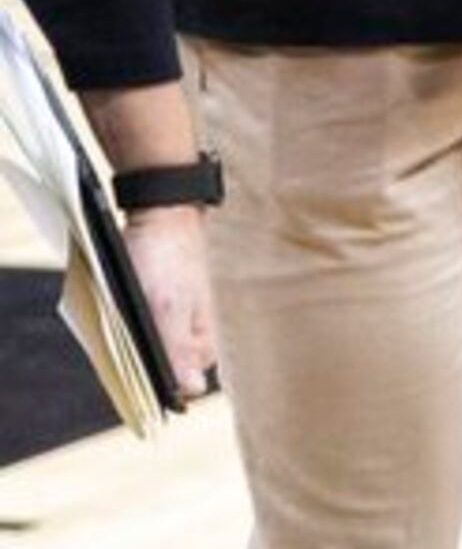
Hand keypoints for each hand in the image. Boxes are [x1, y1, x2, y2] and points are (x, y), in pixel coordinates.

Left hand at [120, 207, 217, 403]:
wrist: (161, 215)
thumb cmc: (167, 259)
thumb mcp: (167, 308)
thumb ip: (178, 349)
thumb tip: (192, 391)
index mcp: (202, 346)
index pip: (170, 386)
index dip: (144, 382)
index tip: (124, 362)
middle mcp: (192, 341)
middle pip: (153, 369)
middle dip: (131, 358)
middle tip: (119, 330)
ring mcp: (176, 326)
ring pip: (142, 350)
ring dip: (124, 340)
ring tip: (116, 315)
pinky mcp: (160, 313)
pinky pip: (137, 332)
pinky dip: (123, 325)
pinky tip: (114, 311)